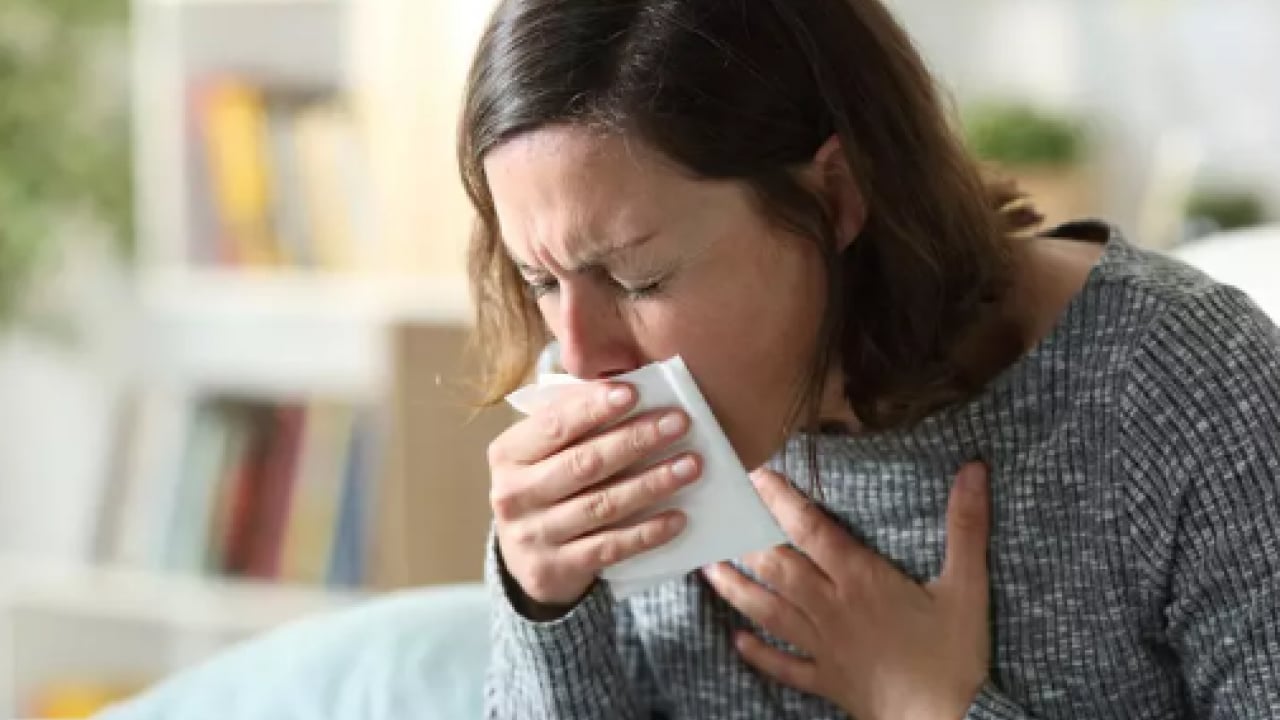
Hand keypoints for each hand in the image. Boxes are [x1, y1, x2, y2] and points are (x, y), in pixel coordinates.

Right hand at [489, 381, 700, 611]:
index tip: (634, 392)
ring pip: (602, 505)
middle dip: (635, 440)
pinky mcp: (555, 569)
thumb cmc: (546, 484)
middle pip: (584, 463)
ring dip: (652, 483)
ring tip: (690, 465)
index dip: (593, 408)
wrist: (525, 557)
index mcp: (509, 454)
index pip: (554, 425)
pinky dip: (647, 532)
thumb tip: (624, 387)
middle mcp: (513, 494)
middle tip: (678, 423)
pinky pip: (609, 547)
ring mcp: (532, 535)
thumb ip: (573, 420)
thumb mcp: (544, 451)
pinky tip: (677, 517)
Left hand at [703, 464, 991, 719]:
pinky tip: (738, 640)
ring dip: (737, 589)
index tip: (757, 476)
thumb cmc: (954, 656)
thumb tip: (973, 469)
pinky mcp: (826, 679)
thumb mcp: (968, 587)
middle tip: (720, 517)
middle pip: (778, 568)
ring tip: (709, 569)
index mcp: (861, 581)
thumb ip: (966, 526)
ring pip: (769, 612)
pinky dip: (759, 653)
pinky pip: (784, 666)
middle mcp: (832, 608)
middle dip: (747, 540)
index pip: (812, 531)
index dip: (782, 501)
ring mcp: (824, 646)